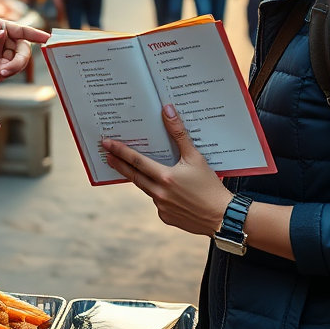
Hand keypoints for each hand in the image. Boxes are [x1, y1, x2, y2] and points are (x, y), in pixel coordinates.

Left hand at [0, 19, 49, 83]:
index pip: (21, 30)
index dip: (35, 34)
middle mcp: (5, 39)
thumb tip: (3, 34)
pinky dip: (3, 76)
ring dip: (9, 71)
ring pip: (17, 63)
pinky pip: (8, 72)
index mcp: (0, 27)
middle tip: (5, 70)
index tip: (47, 39)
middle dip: (17, 62)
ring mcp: (2, 53)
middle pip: (23, 50)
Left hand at [101, 106, 229, 235]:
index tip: (106, 144)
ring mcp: (161, 207)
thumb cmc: (210, 185)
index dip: (120, 151)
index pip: (136, 160)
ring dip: (141, 178)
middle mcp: (159, 193)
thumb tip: (167, 110)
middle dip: (119, 164)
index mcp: (165, 177)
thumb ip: (179, 134)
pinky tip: (169, 190)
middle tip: (107, 155)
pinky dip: (159, 193)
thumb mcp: (196, 157)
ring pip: (146, 188)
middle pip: (134, 175)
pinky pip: (158, 202)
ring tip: (137, 169)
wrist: (223, 217)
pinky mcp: (166, 217)